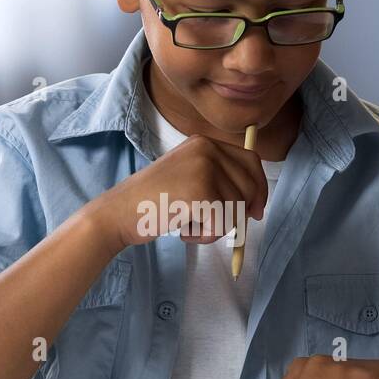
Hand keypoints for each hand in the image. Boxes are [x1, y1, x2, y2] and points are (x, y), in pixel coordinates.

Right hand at [88, 134, 267, 249]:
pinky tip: (183, 229)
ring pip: (237, 209)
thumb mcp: (188, 178)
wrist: (119, 212)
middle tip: (213, 225)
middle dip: (239, 213)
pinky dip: (206, 236)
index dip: (259, 188)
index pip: (251, 161)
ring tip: (188, 223)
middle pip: (250, 186)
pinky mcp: (201, 193)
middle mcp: (207, 149)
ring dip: (216, 227)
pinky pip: (223, 224)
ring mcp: (204, 169)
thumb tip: (255, 206)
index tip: (256, 211)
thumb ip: (219, 182)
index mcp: (204, 143)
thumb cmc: (152, 202)